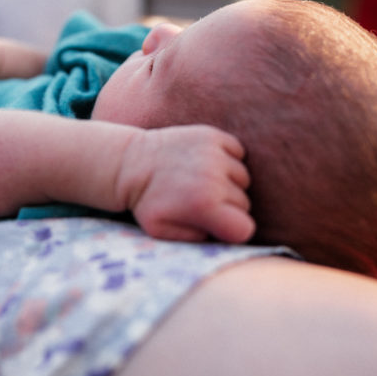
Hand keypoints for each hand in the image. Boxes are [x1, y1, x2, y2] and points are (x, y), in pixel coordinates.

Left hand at [119, 125, 253, 243]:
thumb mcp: (161, 231)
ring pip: (243, 178)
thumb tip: (219, 234)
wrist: (131, 162)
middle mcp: (213, 177)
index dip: (233, 229)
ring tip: (201, 182)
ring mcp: (214, 153)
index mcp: (203, 205)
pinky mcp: (212, 135)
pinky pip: (238, 152)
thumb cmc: (147, 201)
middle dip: (227, 207)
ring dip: (228, 182)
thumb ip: (194, 240)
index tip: (216, 224)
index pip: (245, 227)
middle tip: (200, 201)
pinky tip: (206, 163)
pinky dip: (228, 158)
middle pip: (244, 203)